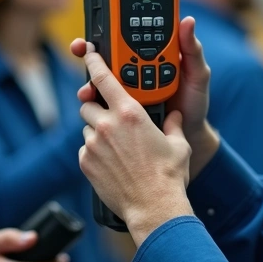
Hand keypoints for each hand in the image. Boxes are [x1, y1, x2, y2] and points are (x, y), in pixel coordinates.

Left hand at [73, 16, 219, 178]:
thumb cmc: (168, 175)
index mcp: (129, 113)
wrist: (154, 207)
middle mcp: (107, 124)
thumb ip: (173, 125)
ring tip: (117, 147)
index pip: (103, 78)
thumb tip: (175, 117)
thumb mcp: (177, 144)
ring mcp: (93, 144)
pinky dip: (95, 152)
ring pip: (87, 128)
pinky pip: (86, 149)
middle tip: (111, 117)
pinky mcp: (85, 163)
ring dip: (97, 132)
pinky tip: (112, 163)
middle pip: (88, 103)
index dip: (93, 62)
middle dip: (97, 106)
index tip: (88, 53)